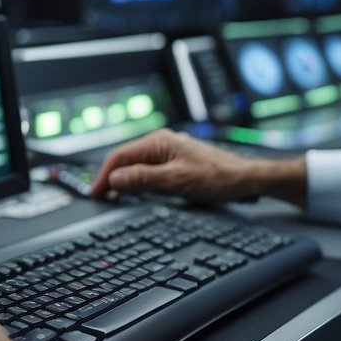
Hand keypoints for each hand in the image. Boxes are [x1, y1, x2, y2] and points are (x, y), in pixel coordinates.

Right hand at [91, 128, 306, 205]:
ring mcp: (170, 152)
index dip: (105, 175)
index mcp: (159, 142)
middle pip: (126, 159)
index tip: (96, 193)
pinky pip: (149, 169)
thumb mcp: (176, 181)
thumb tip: (116, 178)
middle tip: (101, 198)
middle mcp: (162, 143)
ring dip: (124, 180)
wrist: (244, 179)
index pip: (120, 156)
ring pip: (137, 165)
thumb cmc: (217, 177)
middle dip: (111, 177)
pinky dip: (138, 181)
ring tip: (113, 196)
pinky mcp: (176, 162)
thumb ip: (144, 178)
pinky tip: (136, 191)